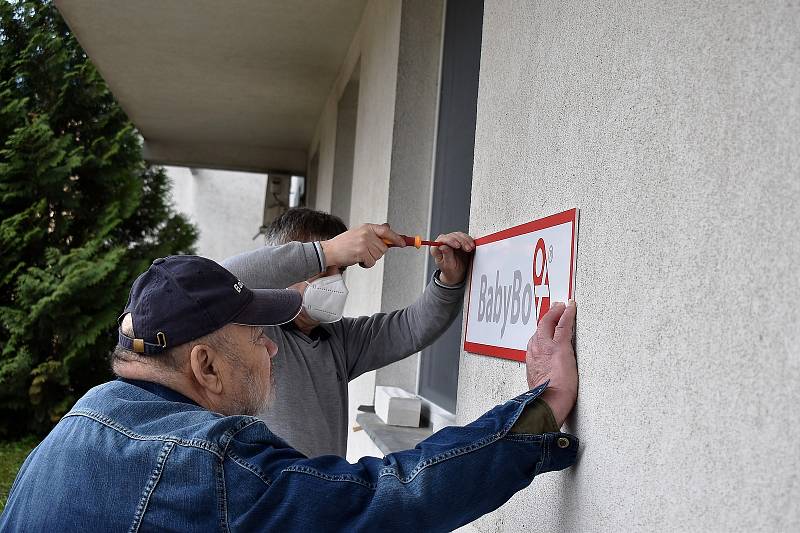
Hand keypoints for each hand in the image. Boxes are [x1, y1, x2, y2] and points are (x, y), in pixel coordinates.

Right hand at [320, 223, 404, 268]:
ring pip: (378, 256)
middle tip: (365, 252)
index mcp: (367, 227)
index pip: (386, 231)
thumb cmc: (343, 244)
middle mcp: (366, 233)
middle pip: (384, 247)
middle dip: (376, 253)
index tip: (403, 243)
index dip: (397, 238)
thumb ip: (374, 233)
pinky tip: (358, 259)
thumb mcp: (359, 233)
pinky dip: (366, 264)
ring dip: (370, 259)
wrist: (329, 251)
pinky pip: (372, 262)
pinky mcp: (361, 252)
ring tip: (359, 254)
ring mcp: (364, 243)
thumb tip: (388, 228)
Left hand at [430, 232, 473, 284]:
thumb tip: (443, 246)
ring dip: (466, 241)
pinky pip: (463, 237)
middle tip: (467, 249)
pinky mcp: (457, 240)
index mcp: (436, 249)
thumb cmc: (450, 270)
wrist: (456, 272)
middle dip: (461, 242)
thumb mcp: (449, 265)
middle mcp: (442, 243)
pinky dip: (468, 240)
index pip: (441, 240)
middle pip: (451, 236)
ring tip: (470, 248)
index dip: (450, 241)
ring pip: (458, 235)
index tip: (458, 246)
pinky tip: (471, 245)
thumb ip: (446, 255)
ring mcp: (450, 240)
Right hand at [525, 301, 577, 425]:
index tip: (546, 325)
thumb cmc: (546, 398)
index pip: (535, 340)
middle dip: (547, 316)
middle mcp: (535, 350)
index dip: (541, 331)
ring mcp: (546, 347)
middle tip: (554, 309)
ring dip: (555, 313)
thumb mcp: (538, 384)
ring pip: (549, 324)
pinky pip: (563, 325)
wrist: (549, 401)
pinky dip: (567, 314)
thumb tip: (546, 377)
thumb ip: (541, 376)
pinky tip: (570, 307)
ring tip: (561, 307)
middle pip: (540, 328)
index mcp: (531, 360)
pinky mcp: (560, 346)